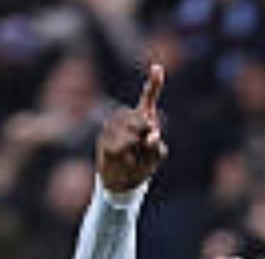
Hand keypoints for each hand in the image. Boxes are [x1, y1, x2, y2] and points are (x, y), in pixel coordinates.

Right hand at [96, 66, 167, 193]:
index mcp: (140, 118)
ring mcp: (113, 128)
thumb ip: (158, 145)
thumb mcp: (155, 157)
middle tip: (143, 151)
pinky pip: (125, 148)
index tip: (158, 68)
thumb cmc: (139, 166)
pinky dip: (129, 158)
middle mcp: (125, 118)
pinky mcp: (106, 142)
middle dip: (150, 138)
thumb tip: (153, 136)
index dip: (154, 83)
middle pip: (145, 121)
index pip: (148, 98)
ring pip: (135, 136)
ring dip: (140, 152)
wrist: (119, 184)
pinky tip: (125, 159)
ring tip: (133, 158)